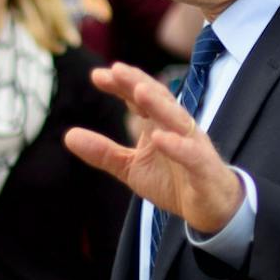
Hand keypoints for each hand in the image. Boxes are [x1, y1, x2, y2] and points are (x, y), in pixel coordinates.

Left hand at [64, 62, 244, 235]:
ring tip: (139, 91)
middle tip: (116, 70)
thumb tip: (68, 136)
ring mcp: (193, 145)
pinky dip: (177, 145)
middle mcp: (177, 128)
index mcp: (159, 124)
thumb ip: (103, 152)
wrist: (211, 209)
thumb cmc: (174, 181)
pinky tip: (160, 138)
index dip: (120, 85)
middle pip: (158, 99)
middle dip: (138, 83)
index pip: (139, 98)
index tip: (97, 75)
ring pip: (177, 119)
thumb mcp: (131, 167)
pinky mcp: (204, 168)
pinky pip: (191, 154)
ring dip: (158, 105)